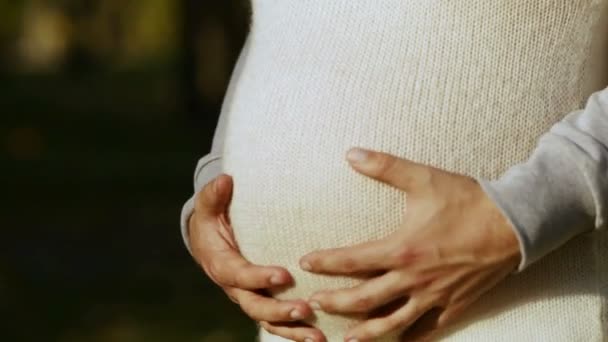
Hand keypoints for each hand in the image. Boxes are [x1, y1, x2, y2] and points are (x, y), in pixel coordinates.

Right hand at [190, 174, 324, 341]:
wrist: (210, 242)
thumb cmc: (213, 220)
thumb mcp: (209, 206)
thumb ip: (214, 196)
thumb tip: (225, 179)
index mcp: (221, 265)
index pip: (240, 275)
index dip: (259, 277)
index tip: (284, 275)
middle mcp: (236, 288)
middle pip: (255, 306)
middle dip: (279, 311)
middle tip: (305, 309)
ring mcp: (250, 298)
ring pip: (269, 322)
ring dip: (293, 331)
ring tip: (318, 337)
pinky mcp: (264, 303)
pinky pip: (279, 324)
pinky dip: (297, 333)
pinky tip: (322, 338)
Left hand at [299, 148, 521, 340]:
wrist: (513, 223)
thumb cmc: (467, 200)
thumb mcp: (423, 178)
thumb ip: (385, 166)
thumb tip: (351, 153)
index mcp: (401, 249)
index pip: (351, 260)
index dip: (325, 263)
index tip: (305, 264)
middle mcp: (413, 278)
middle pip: (364, 299)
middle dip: (335, 302)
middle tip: (314, 304)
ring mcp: (434, 296)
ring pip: (393, 322)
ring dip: (366, 331)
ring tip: (346, 339)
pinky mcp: (455, 305)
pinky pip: (429, 328)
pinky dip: (411, 337)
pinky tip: (400, 341)